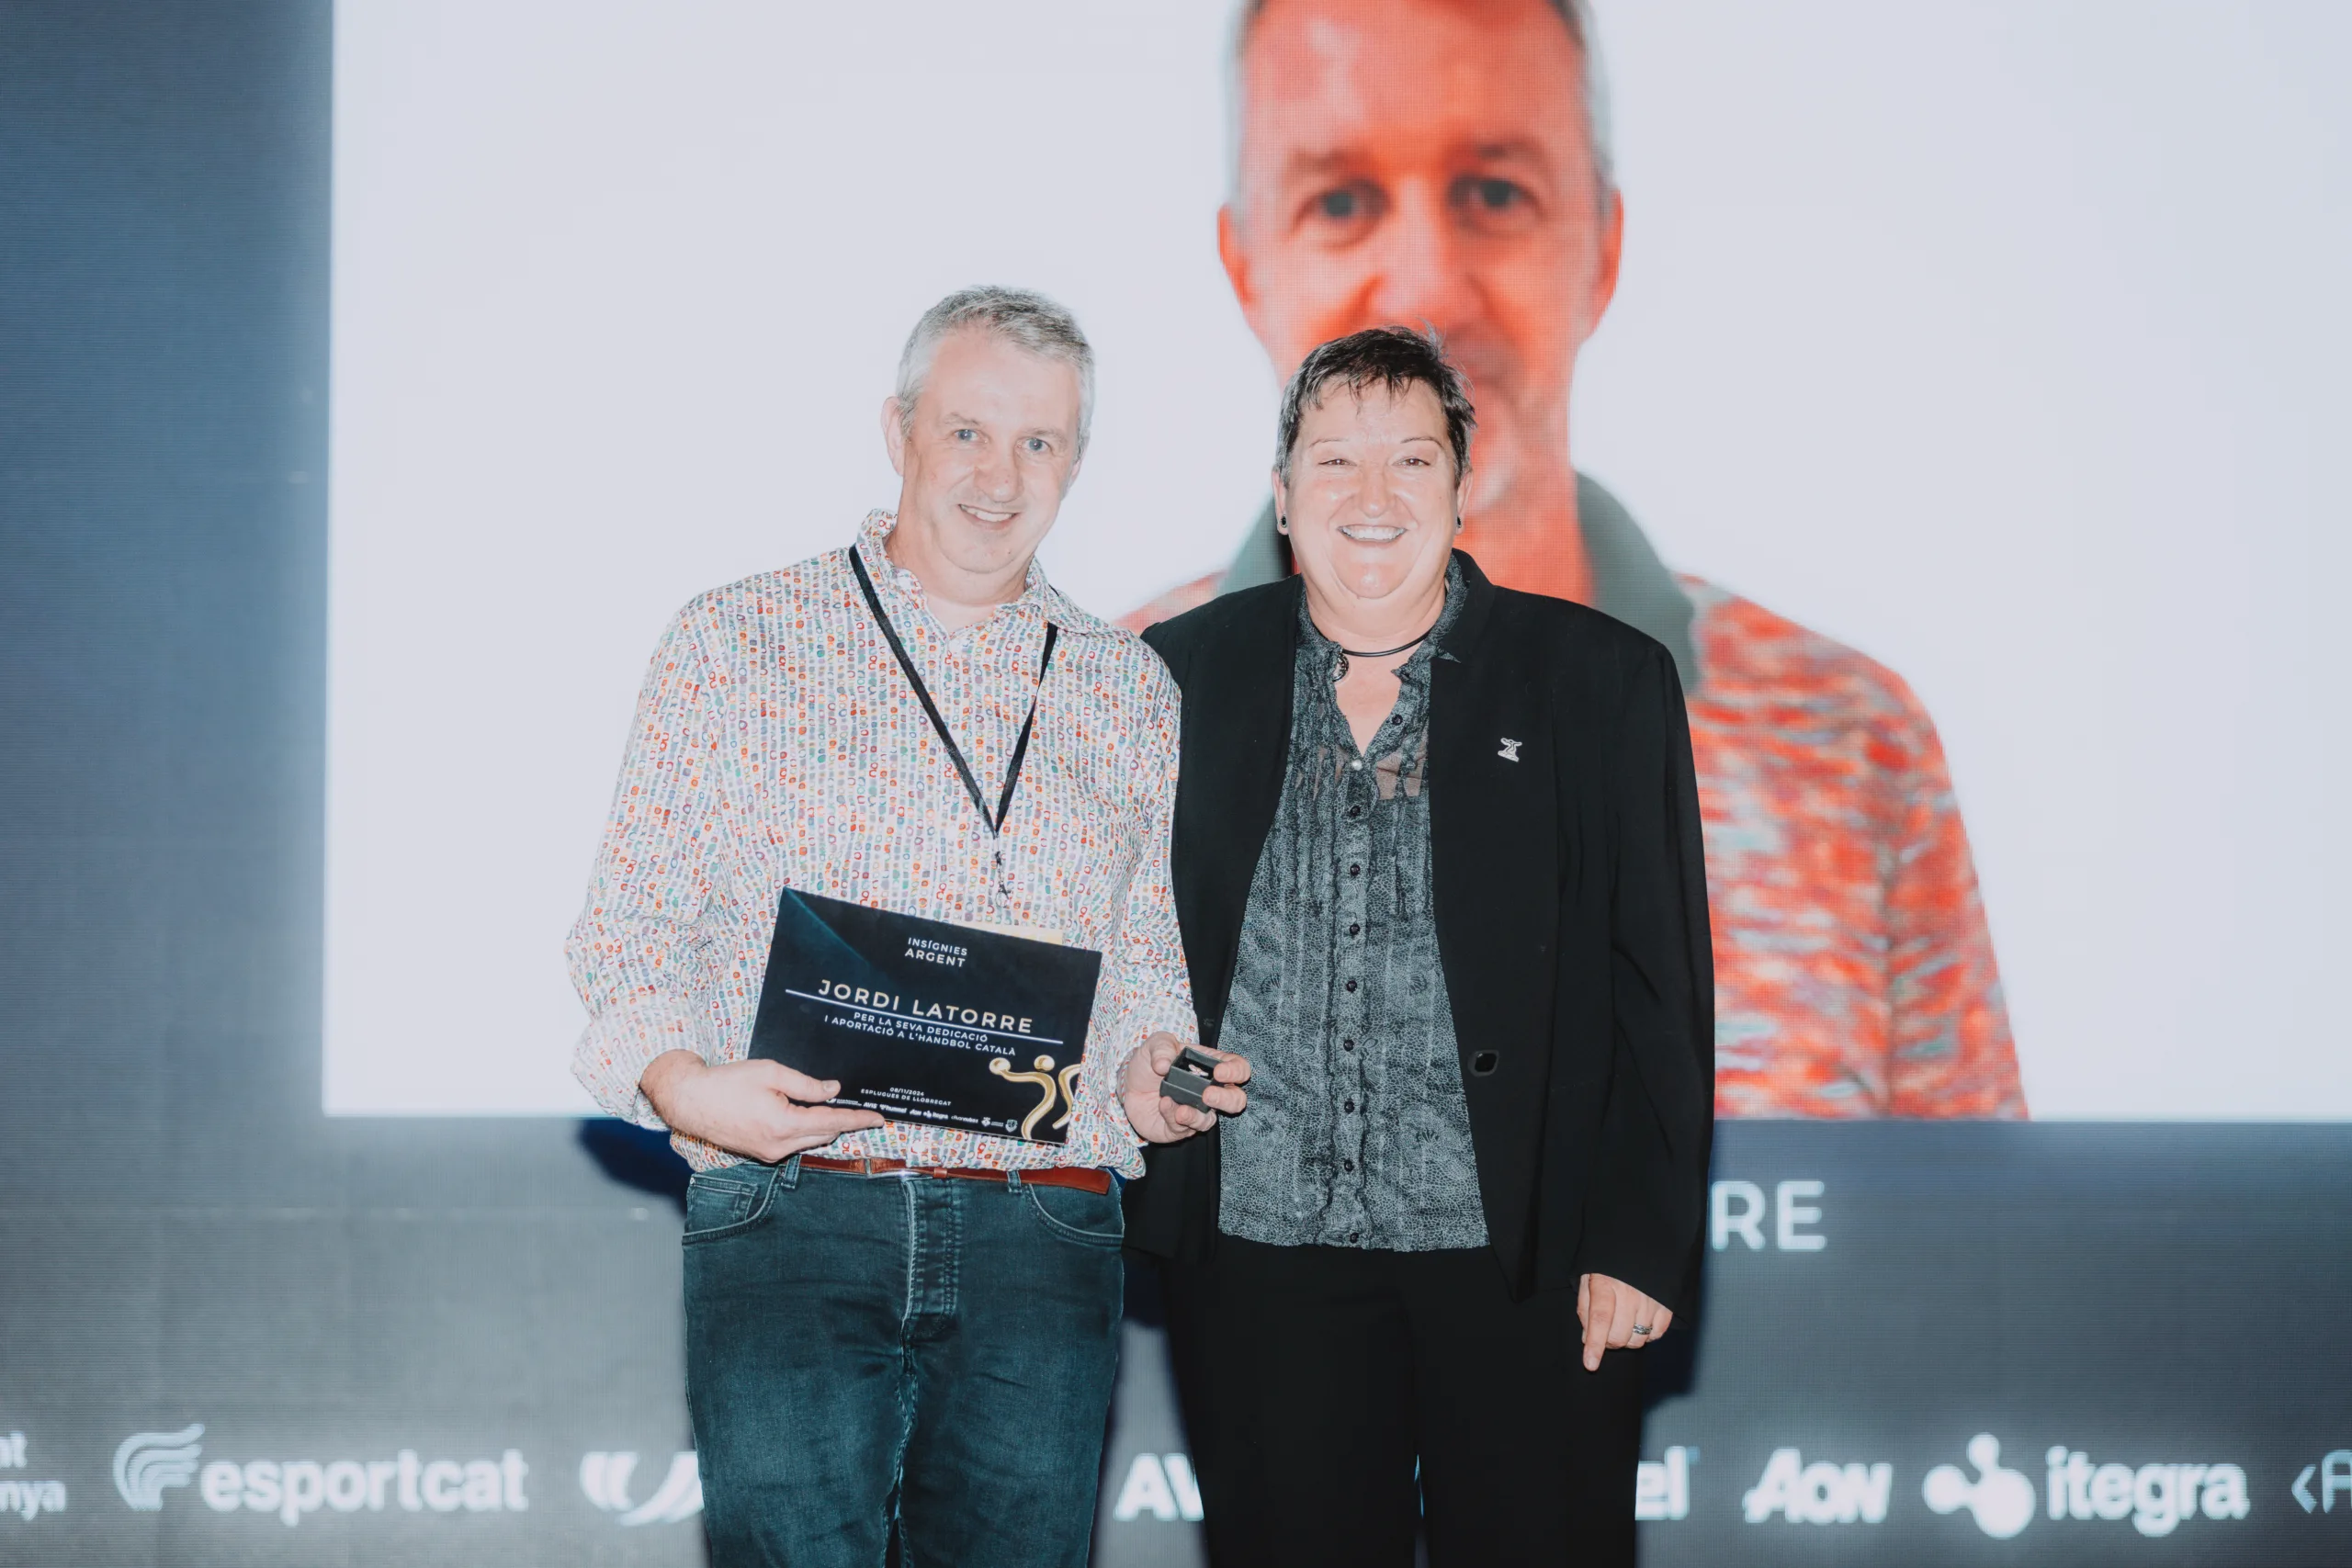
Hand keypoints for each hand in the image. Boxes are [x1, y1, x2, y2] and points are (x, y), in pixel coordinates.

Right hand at [639, 1049, 884, 1163]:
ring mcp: (769, 1153)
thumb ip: (806, 1085)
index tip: (878, 1118)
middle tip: (854, 1104)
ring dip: (821, 1126)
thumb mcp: (772, 1073)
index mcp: (784, 1125)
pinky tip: (800, 1113)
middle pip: (824, 1135)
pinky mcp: (761, 1154)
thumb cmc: (728, 1083)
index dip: (858, 1119)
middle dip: (841, 1121)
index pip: (833, 1124)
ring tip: (826, 1105)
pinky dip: (802, 1130)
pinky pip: (792, 1143)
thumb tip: (833, 1091)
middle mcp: (779, 1146)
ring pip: (809, 1141)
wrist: (691, 1101)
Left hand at [1123, 1032, 1249, 1143]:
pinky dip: (1173, 1118)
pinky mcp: (1180, 1128)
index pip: (1239, 1069)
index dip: (1236, 1071)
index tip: (1219, 1072)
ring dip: (1196, 1117)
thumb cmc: (1149, 1062)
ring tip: (1180, 1111)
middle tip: (1208, 1095)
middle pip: (1236, 1100)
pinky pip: (1183, 1129)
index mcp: (1211, 1067)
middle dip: (1227, 1100)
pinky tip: (1164, 1105)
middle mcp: (1209, 1091)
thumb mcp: (1156, 1044)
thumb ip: (1162, 1047)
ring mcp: (1196, 1111)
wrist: (1128, 1085)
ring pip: (1210, 1121)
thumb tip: (1164, 1064)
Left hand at [1577, 1273, 1673, 1371]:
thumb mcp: (1588, 1279)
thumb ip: (1585, 1308)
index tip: (1590, 1364)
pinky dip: (1647, 1335)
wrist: (1639, 1246)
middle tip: (1606, 1332)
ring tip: (1623, 1324)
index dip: (1595, 1345)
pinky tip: (1639, 1323)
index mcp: (1605, 1284)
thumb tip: (1588, 1338)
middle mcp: (1630, 1293)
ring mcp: (1650, 1299)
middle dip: (1609, 1342)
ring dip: (1628, 1340)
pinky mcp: (1666, 1304)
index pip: (1600, 1320)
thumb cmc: (1609, 1267)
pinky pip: (1657, 1334)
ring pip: (1638, 1339)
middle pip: (1619, 1336)